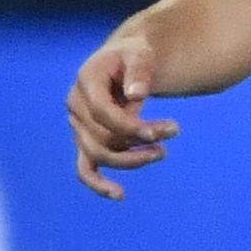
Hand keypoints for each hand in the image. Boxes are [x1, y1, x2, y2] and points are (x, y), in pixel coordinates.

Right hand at [66, 30, 178, 198]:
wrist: (123, 63)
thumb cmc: (134, 57)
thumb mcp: (140, 55)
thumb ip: (139, 72)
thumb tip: (136, 95)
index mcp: (86, 82)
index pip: (102, 113)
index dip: (130, 126)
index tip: (161, 130)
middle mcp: (76, 106)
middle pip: (103, 136)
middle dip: (139, 140)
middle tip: (174, 130)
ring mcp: (78, 127)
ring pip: (98, 155)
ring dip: (132, 159)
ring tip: (162, 152)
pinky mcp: (85, 141)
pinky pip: (85, 169)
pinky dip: (98, 184)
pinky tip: (119, 195)